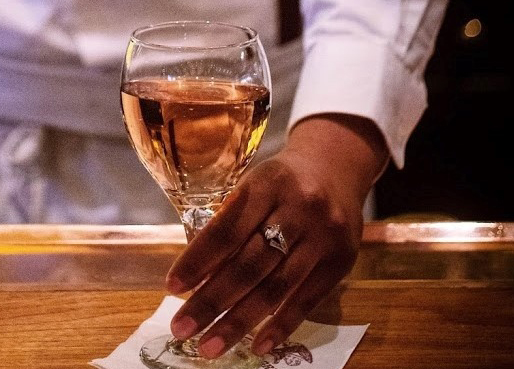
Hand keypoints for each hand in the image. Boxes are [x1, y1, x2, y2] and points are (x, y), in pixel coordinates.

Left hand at [164, 113, 388, 358]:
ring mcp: (323, 237)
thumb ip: (229, 223)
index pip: (226, 230)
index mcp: (266, 185)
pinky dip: (281, 326)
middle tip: (182, 330)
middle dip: (212, 301)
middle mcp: (298, 209)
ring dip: (239, 322)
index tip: (171, 288)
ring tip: (210, 346)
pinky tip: (258, 347)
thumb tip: (196, 278)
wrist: (336, 166)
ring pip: (276, 288)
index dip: (197, 261)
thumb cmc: (280, 181)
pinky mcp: (342, 261)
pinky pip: (307, 300)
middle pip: (249, 264)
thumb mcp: (252, 185)